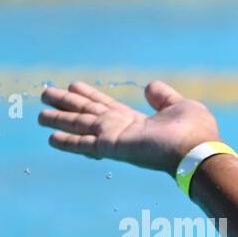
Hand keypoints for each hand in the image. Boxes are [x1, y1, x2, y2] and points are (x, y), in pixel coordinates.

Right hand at [38, 80, 219, 173]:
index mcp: (137, 120)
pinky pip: (84, 143)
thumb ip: (162, 96)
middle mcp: (122, 129)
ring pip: (80, 126)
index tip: (73, 85)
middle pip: (88, 113)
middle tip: (45, 93)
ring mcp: (115, 138)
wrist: (197, 151)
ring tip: (39, 114)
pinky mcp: (113, 147)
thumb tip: (149, 87)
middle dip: (67, 104)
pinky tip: (50, 138)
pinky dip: (67, 141)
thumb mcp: (180, 105)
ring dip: (60, 120)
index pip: (106, 106)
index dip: (89, 95)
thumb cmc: (195, 132)